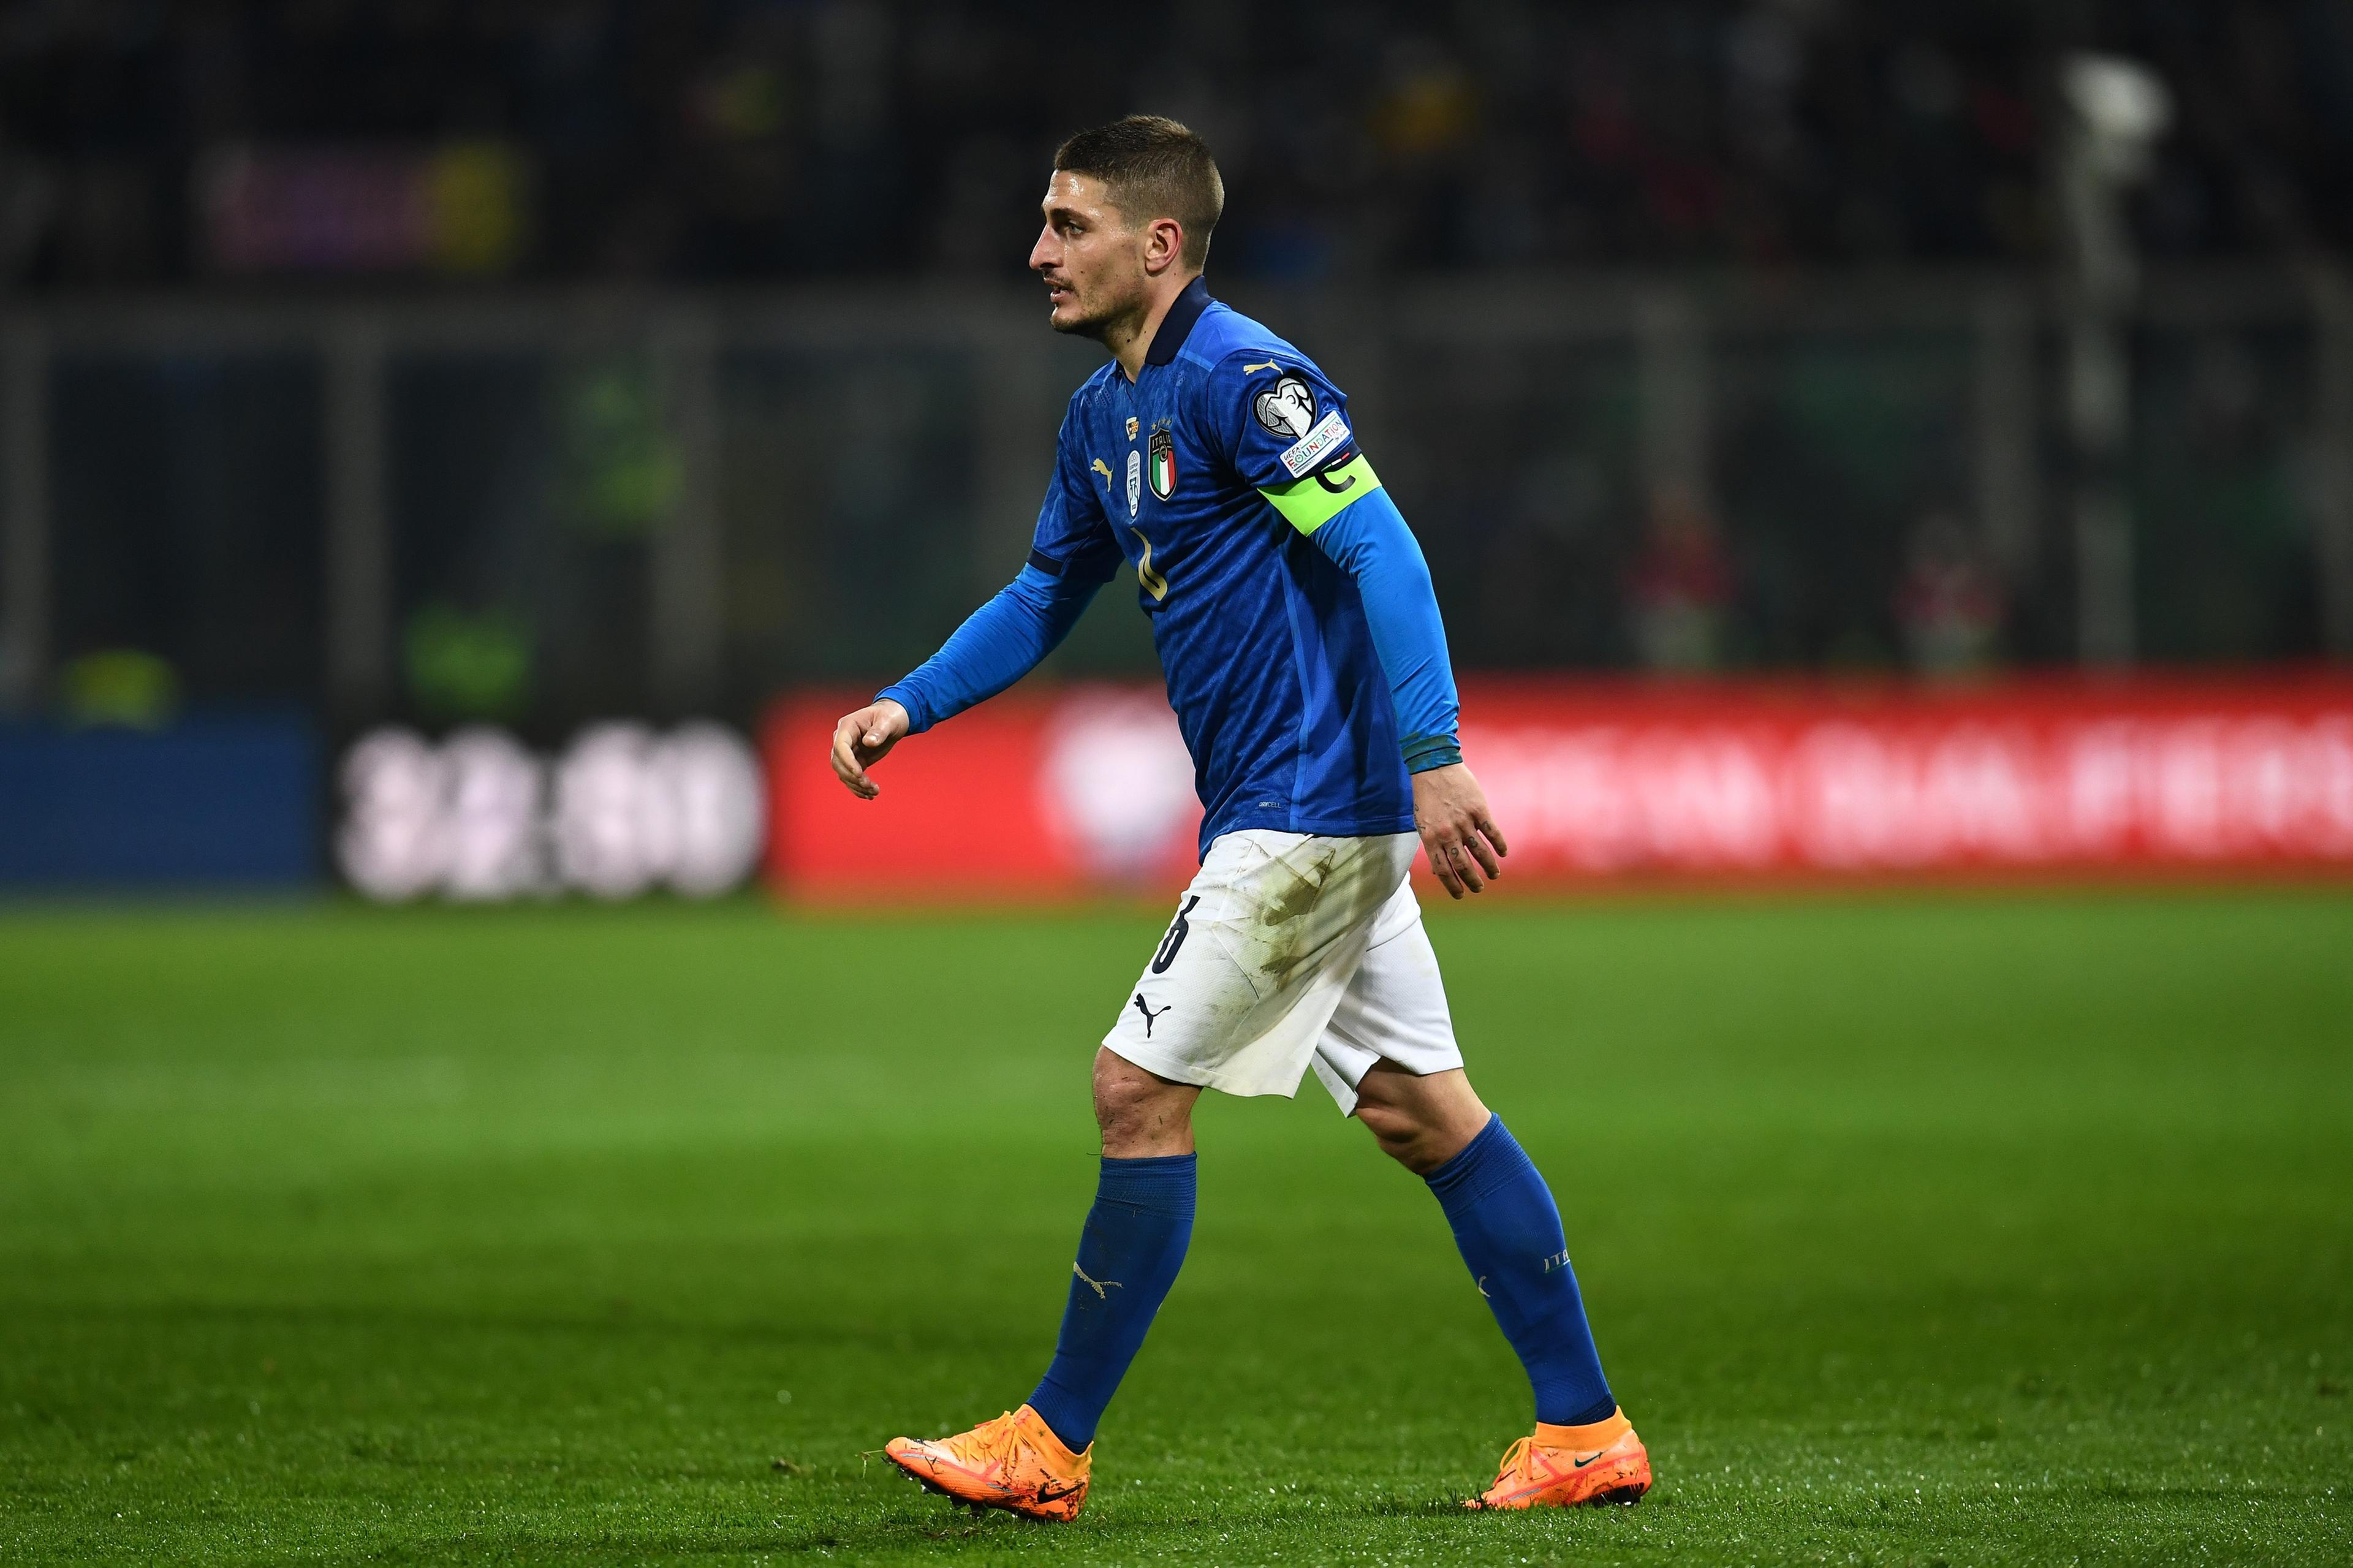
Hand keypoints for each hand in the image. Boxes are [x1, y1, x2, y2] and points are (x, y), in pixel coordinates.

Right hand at [829, 699, 910, 798]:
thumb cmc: (890, 715)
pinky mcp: (856, 760)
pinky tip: (869, 795)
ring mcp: (848, 751)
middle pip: (838, 762)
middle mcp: (843, 739)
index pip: (840, 746)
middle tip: (869, 785)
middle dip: (852, 777)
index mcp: (847, 726)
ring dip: (856, 785)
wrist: (893, 719)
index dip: (847, 761)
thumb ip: (879, 731)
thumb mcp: (888, 721)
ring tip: (874, 792)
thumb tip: (869, 742)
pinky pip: (852, 777)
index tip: (860, 774)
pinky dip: (858, 788)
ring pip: (844, 773)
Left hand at [1411, 762, 1507, 898]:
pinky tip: (1503, 853)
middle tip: (1479, 888)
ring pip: (1480, 851)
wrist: (1434, 767)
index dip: (1452, 886)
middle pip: (1462, 865)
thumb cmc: (1426, 797)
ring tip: (1494, 875)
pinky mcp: (1478, 809)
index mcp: (1431, 837)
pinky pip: (1492, 832)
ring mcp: (1464, 821)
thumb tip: (1437, 871)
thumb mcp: (1422, 823)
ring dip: (1489, 866)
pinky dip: (1499, 845)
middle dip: (1472, 880)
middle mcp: (1448, 832)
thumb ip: (1431, 846)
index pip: (1443, 870)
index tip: (1460, 895)